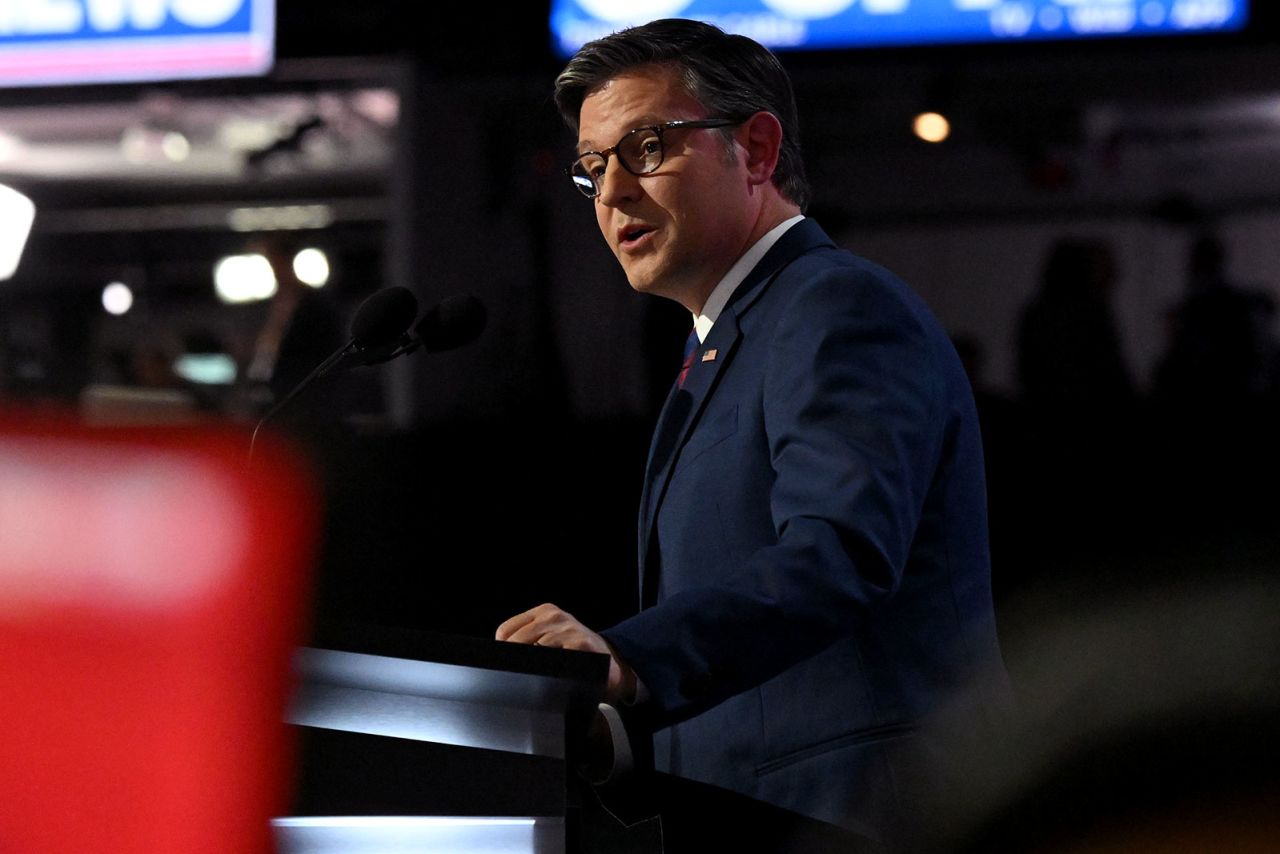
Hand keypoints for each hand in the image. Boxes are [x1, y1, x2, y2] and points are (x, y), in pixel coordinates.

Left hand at [496, 603, 636, 703]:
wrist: (611, 663)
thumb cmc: (574, 652)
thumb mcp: (552, 637)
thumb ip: (529, 640)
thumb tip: (501, 656)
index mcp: (544, 612)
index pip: (506, 630)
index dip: (503, 651)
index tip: (508, 664)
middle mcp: (555, 617)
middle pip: (516, 641)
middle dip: (515, 661)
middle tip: (520, 676)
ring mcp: (569, 629)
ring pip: (534, 651)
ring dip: (532, 668)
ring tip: (541, 676)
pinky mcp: (581, 644)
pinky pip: (556, 660)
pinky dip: (552, 672)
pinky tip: (557, 676)